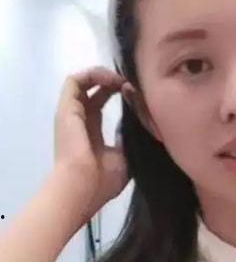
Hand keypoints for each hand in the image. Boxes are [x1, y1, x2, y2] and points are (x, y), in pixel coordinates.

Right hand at [53, 66, 129, 216]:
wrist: (83, 187)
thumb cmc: (103, 180)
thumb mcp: (126, 158)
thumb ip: (130, 140)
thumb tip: (143, 124)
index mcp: (92, 135)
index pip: (100, 105)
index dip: (119, 95)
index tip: (138, 94)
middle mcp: (79, 122)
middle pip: (93, 92)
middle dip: (114, 82)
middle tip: (133, 84)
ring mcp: (71, 114)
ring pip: (82, 82)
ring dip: (104, 75)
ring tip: (123, 80)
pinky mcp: (66, 108)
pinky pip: (74, 81)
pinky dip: (93, 75)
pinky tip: (113, 81)